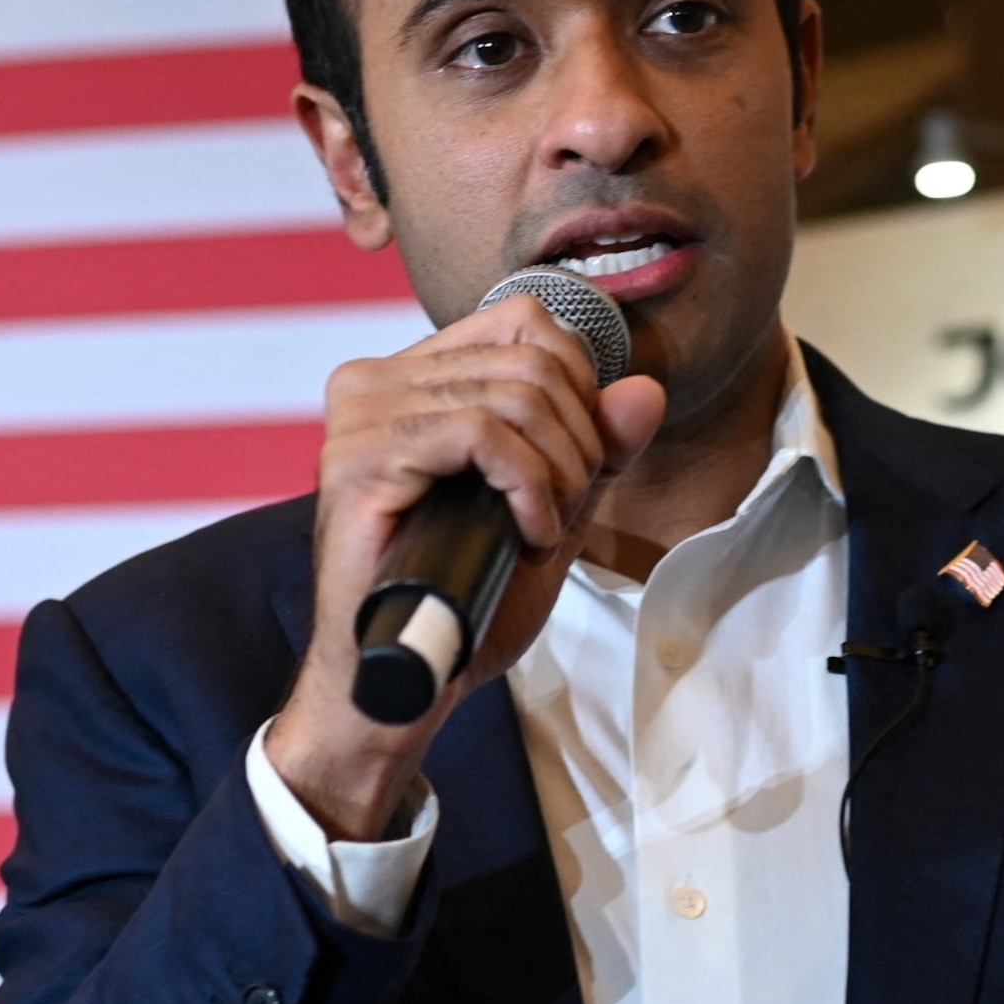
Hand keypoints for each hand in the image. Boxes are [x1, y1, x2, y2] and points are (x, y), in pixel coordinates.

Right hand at [269, 295, 664, 841]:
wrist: (404, 681)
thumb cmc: (463, 604)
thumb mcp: (549, 512)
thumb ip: (595, 452)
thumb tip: (644, 391)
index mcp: (411, 379)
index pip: (523, 322)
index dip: (581, 384)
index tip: (583, 464)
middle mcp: (375, 382)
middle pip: (531, 358)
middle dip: (579, 441)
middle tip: (565, 511)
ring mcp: (361, 416)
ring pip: (514, 394)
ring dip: (558, 472)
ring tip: (543, 532)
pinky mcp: (360, 460)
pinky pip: (480, 432)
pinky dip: (528, 486)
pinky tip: (529, 536)